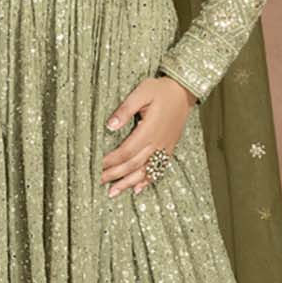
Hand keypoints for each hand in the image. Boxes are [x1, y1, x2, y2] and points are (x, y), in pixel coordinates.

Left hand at [101, 75, 198, 197]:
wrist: (184, 92)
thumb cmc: (161, 90)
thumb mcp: (141, 92)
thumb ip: (125, 109)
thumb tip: (109, 126)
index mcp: (149, 130)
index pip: (126, 151)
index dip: (111, 161)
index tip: (97, 165)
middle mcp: (158, 142)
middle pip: (133, 165)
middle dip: (115, 175)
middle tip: (98, 181)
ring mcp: (165, 148)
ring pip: (145, 172)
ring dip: (128, 183)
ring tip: (112, 192)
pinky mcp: (169, 149)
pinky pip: (158, 170)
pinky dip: (147, 181)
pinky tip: (137, 189)